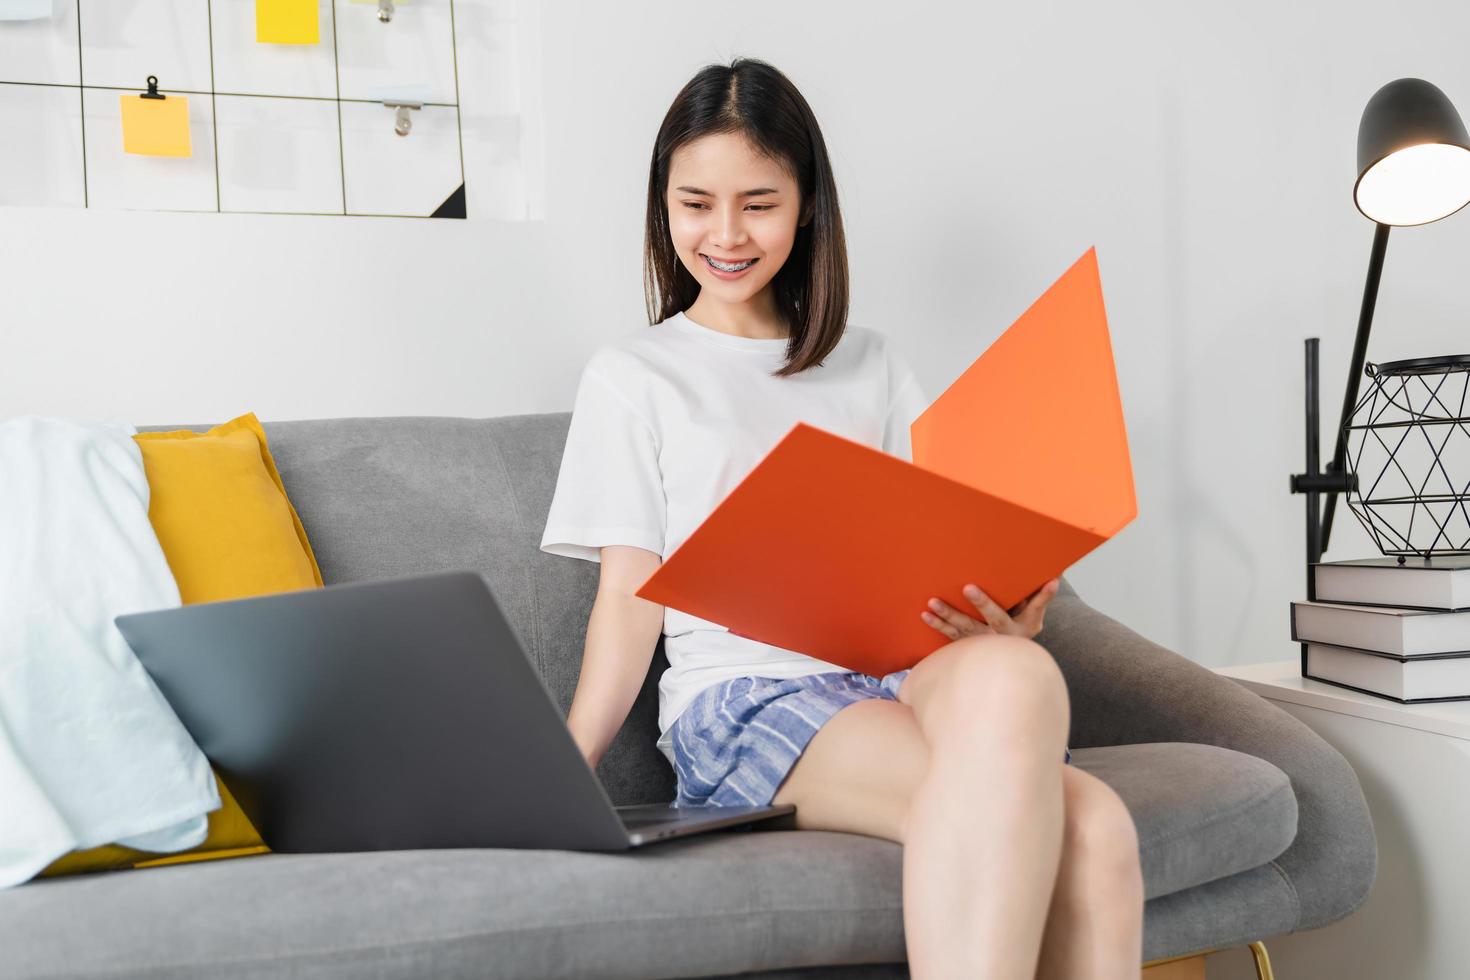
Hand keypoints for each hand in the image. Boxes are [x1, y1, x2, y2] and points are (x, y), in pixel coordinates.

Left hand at [920, 578, 1060, 640]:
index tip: (1046, 583)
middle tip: (969, 588)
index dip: (1037, 597)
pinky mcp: (965, 644)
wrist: (1006, 660)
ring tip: (932, 602)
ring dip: (948, 615)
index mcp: (1019, 627)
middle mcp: (1000, 636)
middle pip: (992, 619)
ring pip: (964, 628)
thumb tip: (1055, 576)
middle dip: (982, 603)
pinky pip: (950, 635)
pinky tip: (925, 614)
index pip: (1032, 609)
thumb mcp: (1034, 617)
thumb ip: (1040, 597)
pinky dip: (938, 624)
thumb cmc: (1020, 628)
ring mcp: (981, 642)